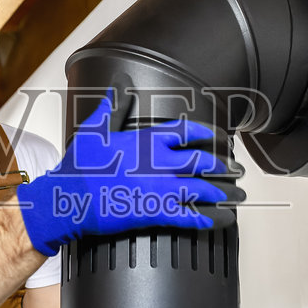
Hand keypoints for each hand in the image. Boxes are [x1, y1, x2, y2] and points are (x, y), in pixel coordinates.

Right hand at [17, 92, 245, 256]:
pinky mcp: (157, 212)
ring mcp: (162, 188)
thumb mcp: (95, 129)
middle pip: (205, 161)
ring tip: (239, 197)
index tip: (220, 139)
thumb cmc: (79, 166)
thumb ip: (112, 108)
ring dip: (226, 194)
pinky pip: (194, 217)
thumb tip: (119, 88)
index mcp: (148, 140)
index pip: (188, 131)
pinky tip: (223, 220)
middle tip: (237, 170)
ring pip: (206, 189)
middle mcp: (161, 162)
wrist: (68, 198)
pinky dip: (212, 219)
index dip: (209, 135)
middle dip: (225, 166)